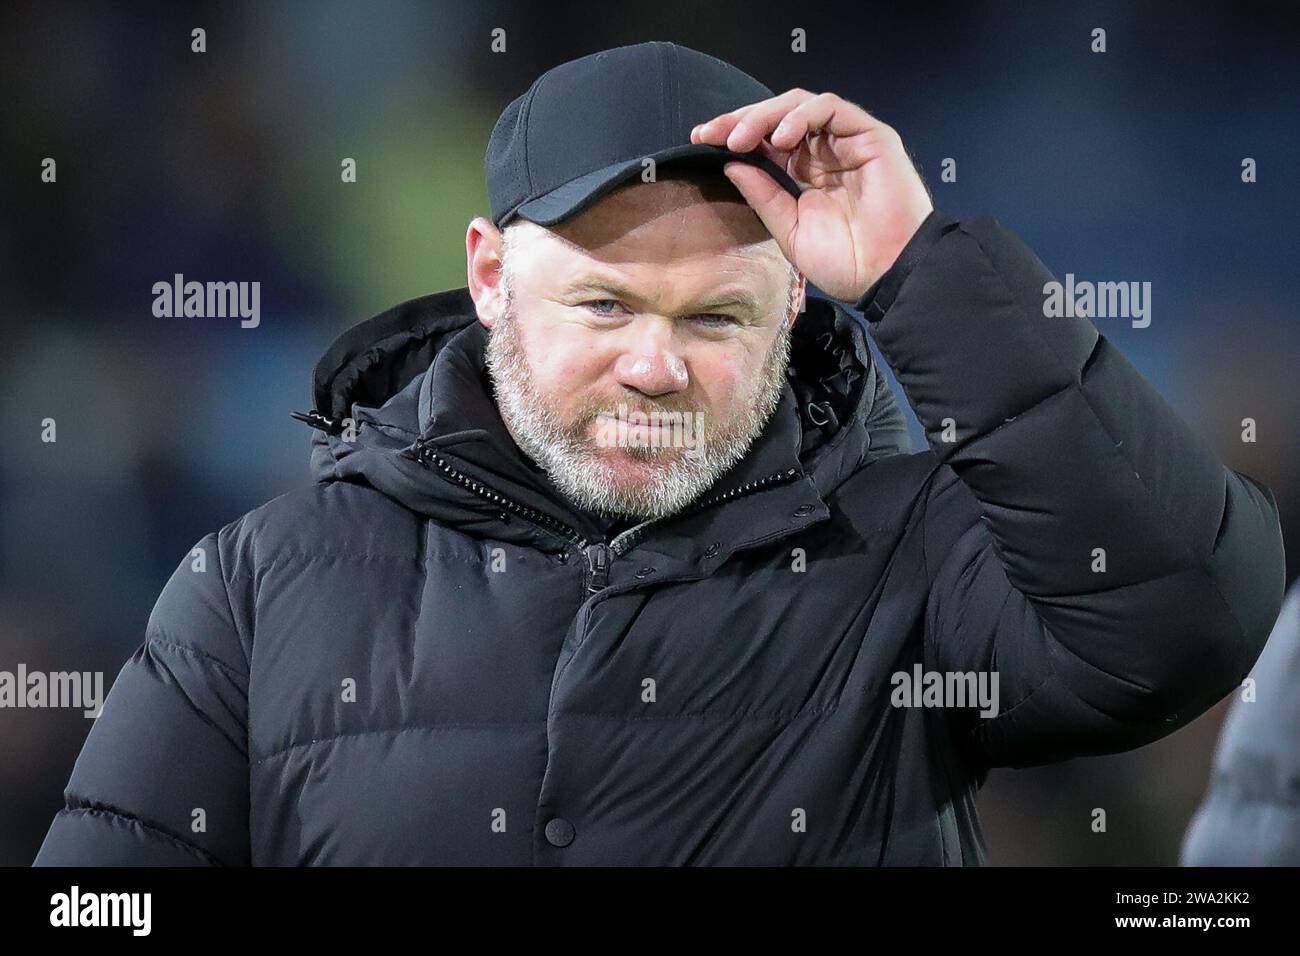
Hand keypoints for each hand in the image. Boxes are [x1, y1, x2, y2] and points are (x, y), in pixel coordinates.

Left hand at [691, 89, 932, 303]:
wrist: (884, 276)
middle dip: (741, 120)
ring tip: (740, 138)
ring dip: (764, 116)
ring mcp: (847, 141)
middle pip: (777, 118)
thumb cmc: (845, 263)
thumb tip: (731, 165)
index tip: (701, 140)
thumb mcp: (789, 230)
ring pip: (800, 106)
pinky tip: (778, 139)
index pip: (765, 141)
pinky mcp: (870, 135)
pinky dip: (800, 116)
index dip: (733, 135)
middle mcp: (824, 153)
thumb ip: (764, 196)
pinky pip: (830, 108)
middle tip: (713, 134)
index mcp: (805, 174)